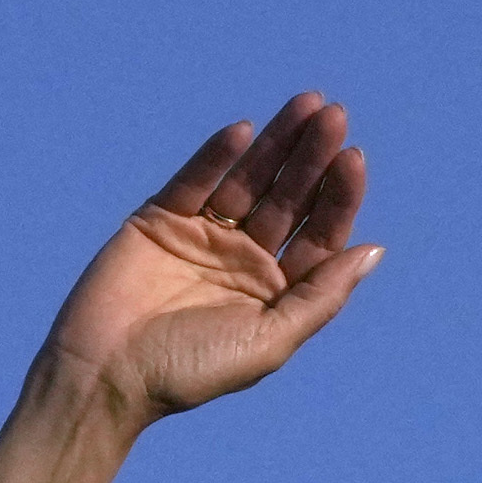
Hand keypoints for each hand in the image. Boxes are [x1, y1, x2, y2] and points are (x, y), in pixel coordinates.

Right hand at [0, 94, 383, 482]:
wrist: (107, 376)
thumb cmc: (191, 371)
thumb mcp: (270, 341)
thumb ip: (321, 296)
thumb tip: (374, 250)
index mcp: (277, 290)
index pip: (319, 234)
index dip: (338, 197)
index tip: (353, 160)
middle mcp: (245, 259)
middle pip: (289, 197)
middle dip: (312, 158)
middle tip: (335, 116)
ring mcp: (203, 235)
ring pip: (248, 180)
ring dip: (276, 143)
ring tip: (307, 106)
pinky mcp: (160, 219)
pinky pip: (194, 180)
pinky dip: (216, 155)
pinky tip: (243, 131)